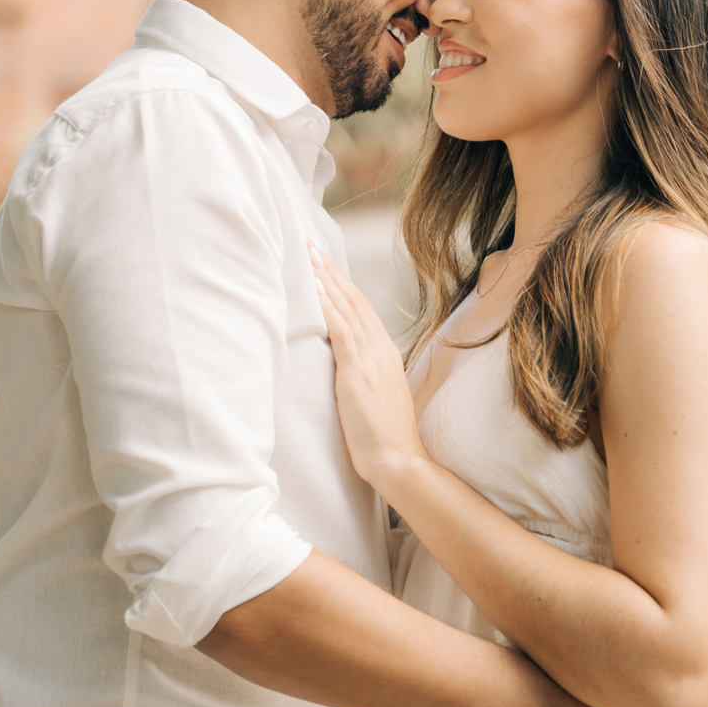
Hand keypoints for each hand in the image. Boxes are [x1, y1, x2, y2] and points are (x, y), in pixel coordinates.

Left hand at [309, 245, 425, 496]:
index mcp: (386, 353)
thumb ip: (367, 373)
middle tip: (311, 246)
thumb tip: (348, 363)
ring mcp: (370, 360)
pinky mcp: (357, 373)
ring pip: (347, 309)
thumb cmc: (385, 437)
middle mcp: (380, 349)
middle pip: (354, 300)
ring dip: (326, 280)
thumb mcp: (378, 395)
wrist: (398, 461)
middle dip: (331, 271)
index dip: (343, 283)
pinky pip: (341, 331)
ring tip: (308, 257)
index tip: (326, 263)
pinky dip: (328, 307)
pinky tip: (315, 290)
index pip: (362, 308)